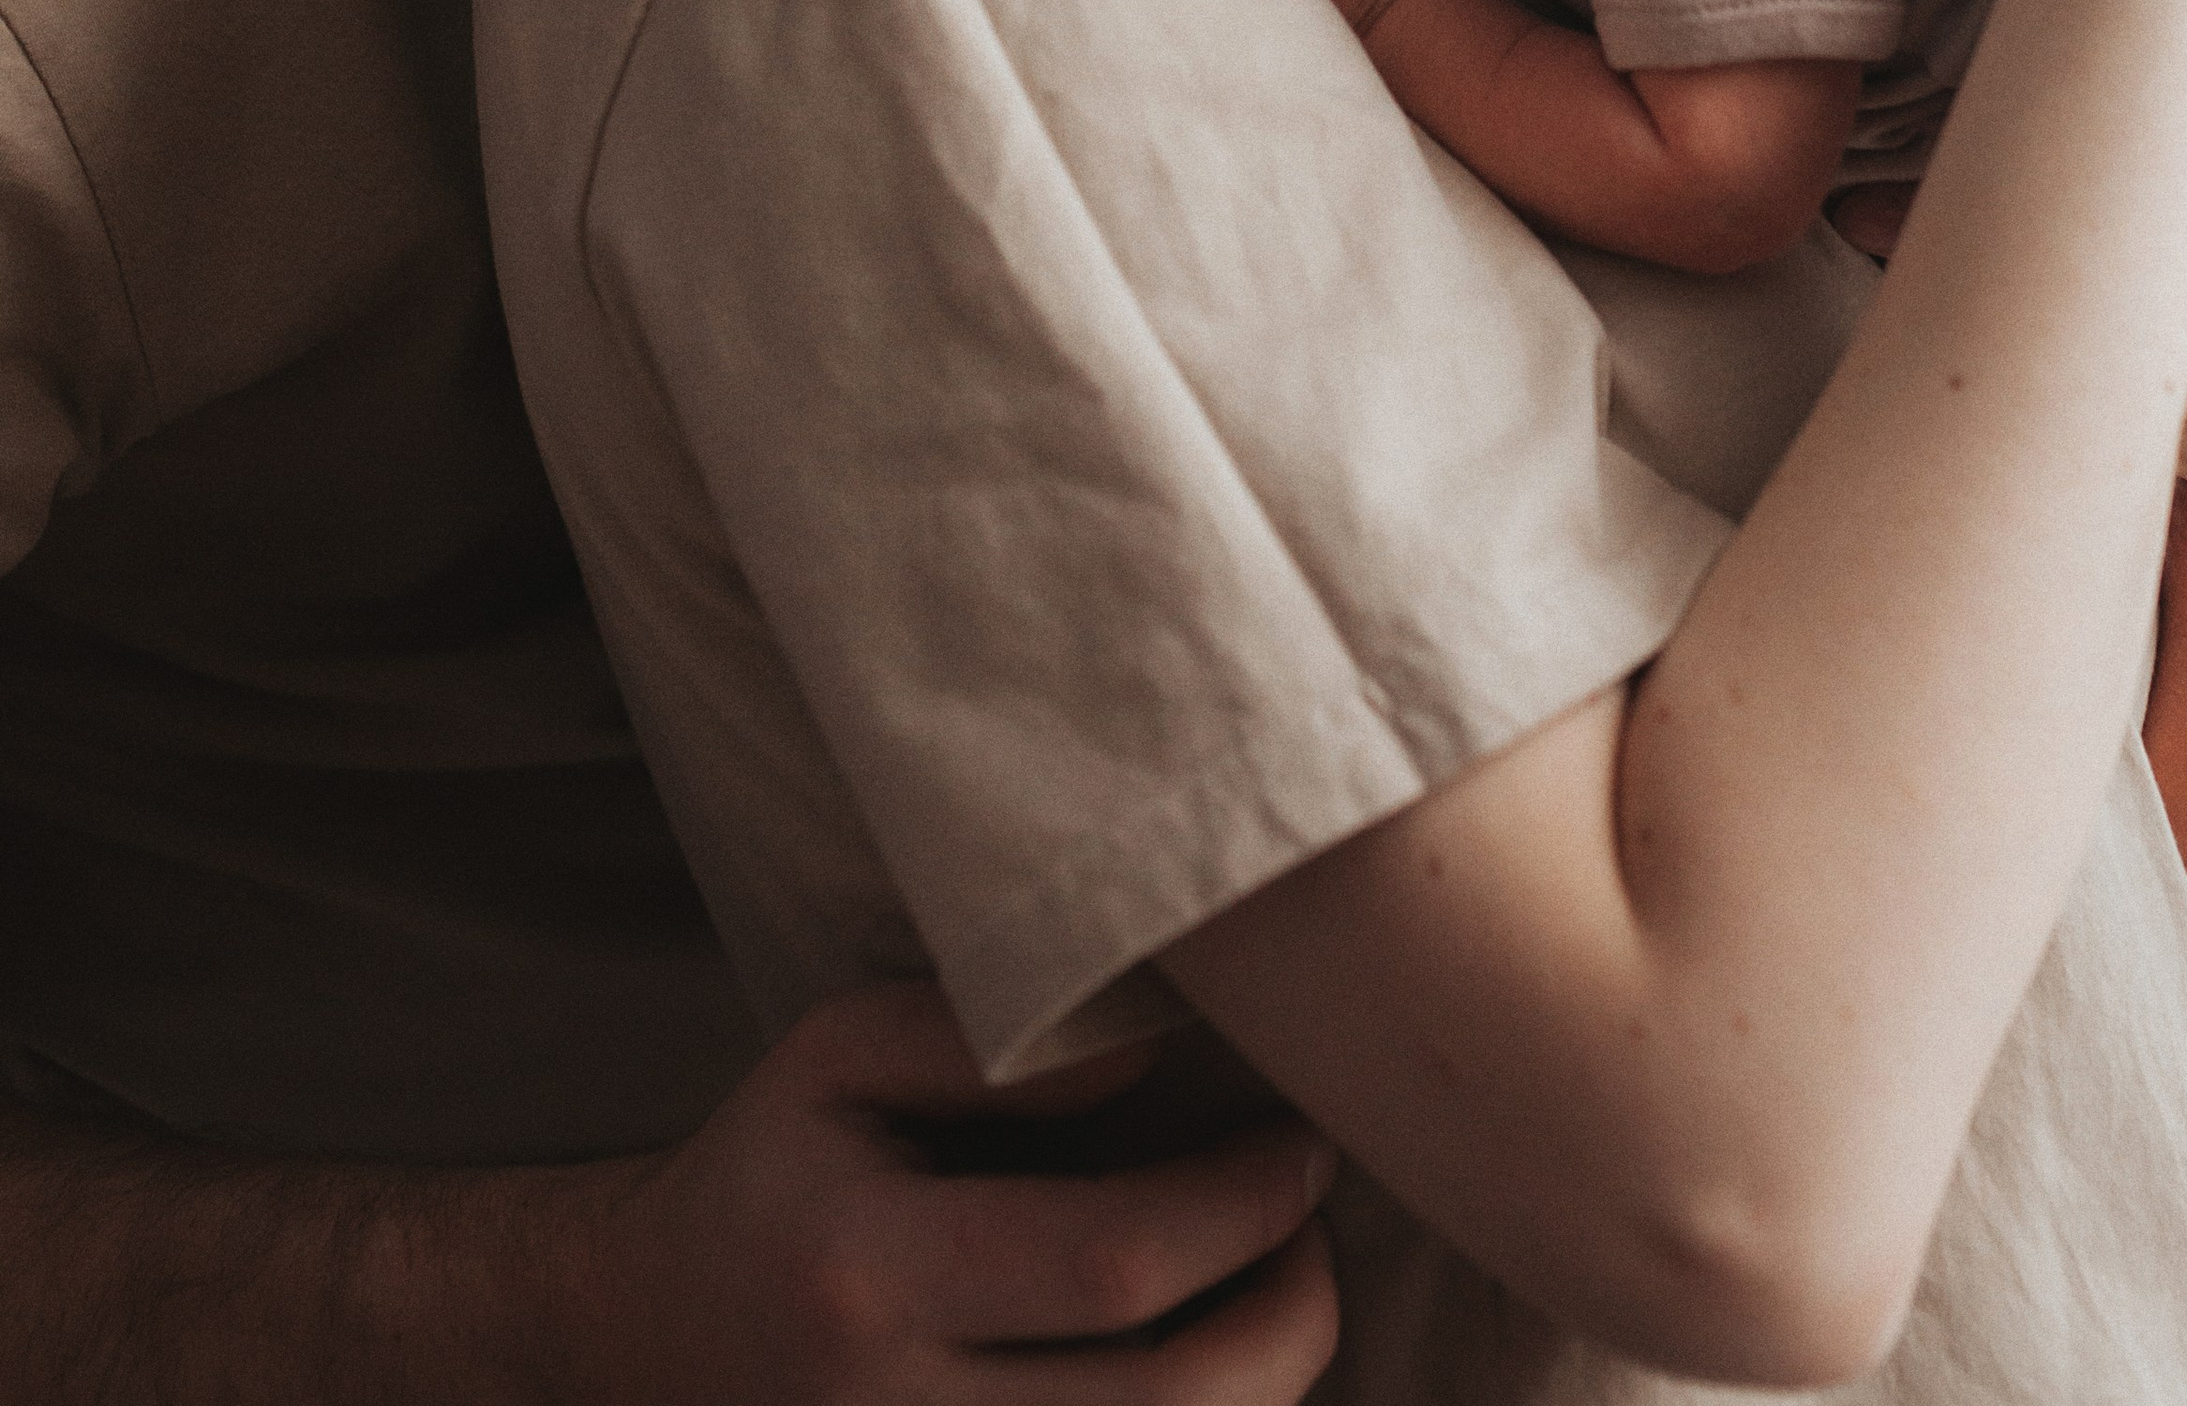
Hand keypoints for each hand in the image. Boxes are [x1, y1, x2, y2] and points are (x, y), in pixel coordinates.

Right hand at [575, 986, 1338, 1402]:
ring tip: (1282, 1286)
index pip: (1116, 1266)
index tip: (1301, 1137)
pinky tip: (1211, 1366)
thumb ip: (995, 1044)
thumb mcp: (842, 1053)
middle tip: (1316, 1216)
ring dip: (1269, 1387)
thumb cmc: (773, 1172)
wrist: (641, 1340)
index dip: (1246, 1203)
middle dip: (1292, 1310)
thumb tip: (1166, 1048)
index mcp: (867, 1278)